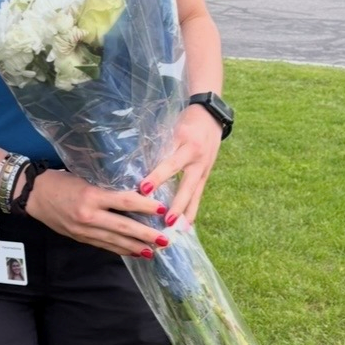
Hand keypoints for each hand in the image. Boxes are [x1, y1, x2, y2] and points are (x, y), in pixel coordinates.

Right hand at [25, 169, 166, 257]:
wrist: (34, 195)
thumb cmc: (60, 181)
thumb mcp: (85, 179)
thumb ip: (106, 189)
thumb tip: (134, 194)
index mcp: (91, 196)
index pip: (125, 201)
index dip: (145, 206)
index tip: (162, 209)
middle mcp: (89, 215)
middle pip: (123, 226)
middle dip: (146, 235)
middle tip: (165, 240)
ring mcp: (84, 230)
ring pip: (115, 240)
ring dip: (136, 247)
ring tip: (154, 251)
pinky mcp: (80, 238)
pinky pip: (105, 246)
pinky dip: (121, 250)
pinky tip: (134, 253)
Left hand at [140, 103, 222, 226]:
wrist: (211, 114)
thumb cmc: (184, 120)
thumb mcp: (170, 128)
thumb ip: (157, 146)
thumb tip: (133, 166)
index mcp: (184, 142)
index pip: (169, 162)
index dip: (157, 177)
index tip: (143, 189)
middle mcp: (196, 157)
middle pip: (186, 183)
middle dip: (176, 203)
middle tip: (165, 221)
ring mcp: (204, 167)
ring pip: (194, 193)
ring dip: (185, 212)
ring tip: (177, 230)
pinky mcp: (207, 174)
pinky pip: (199, 195)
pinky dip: (192, 210)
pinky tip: (186, 226)